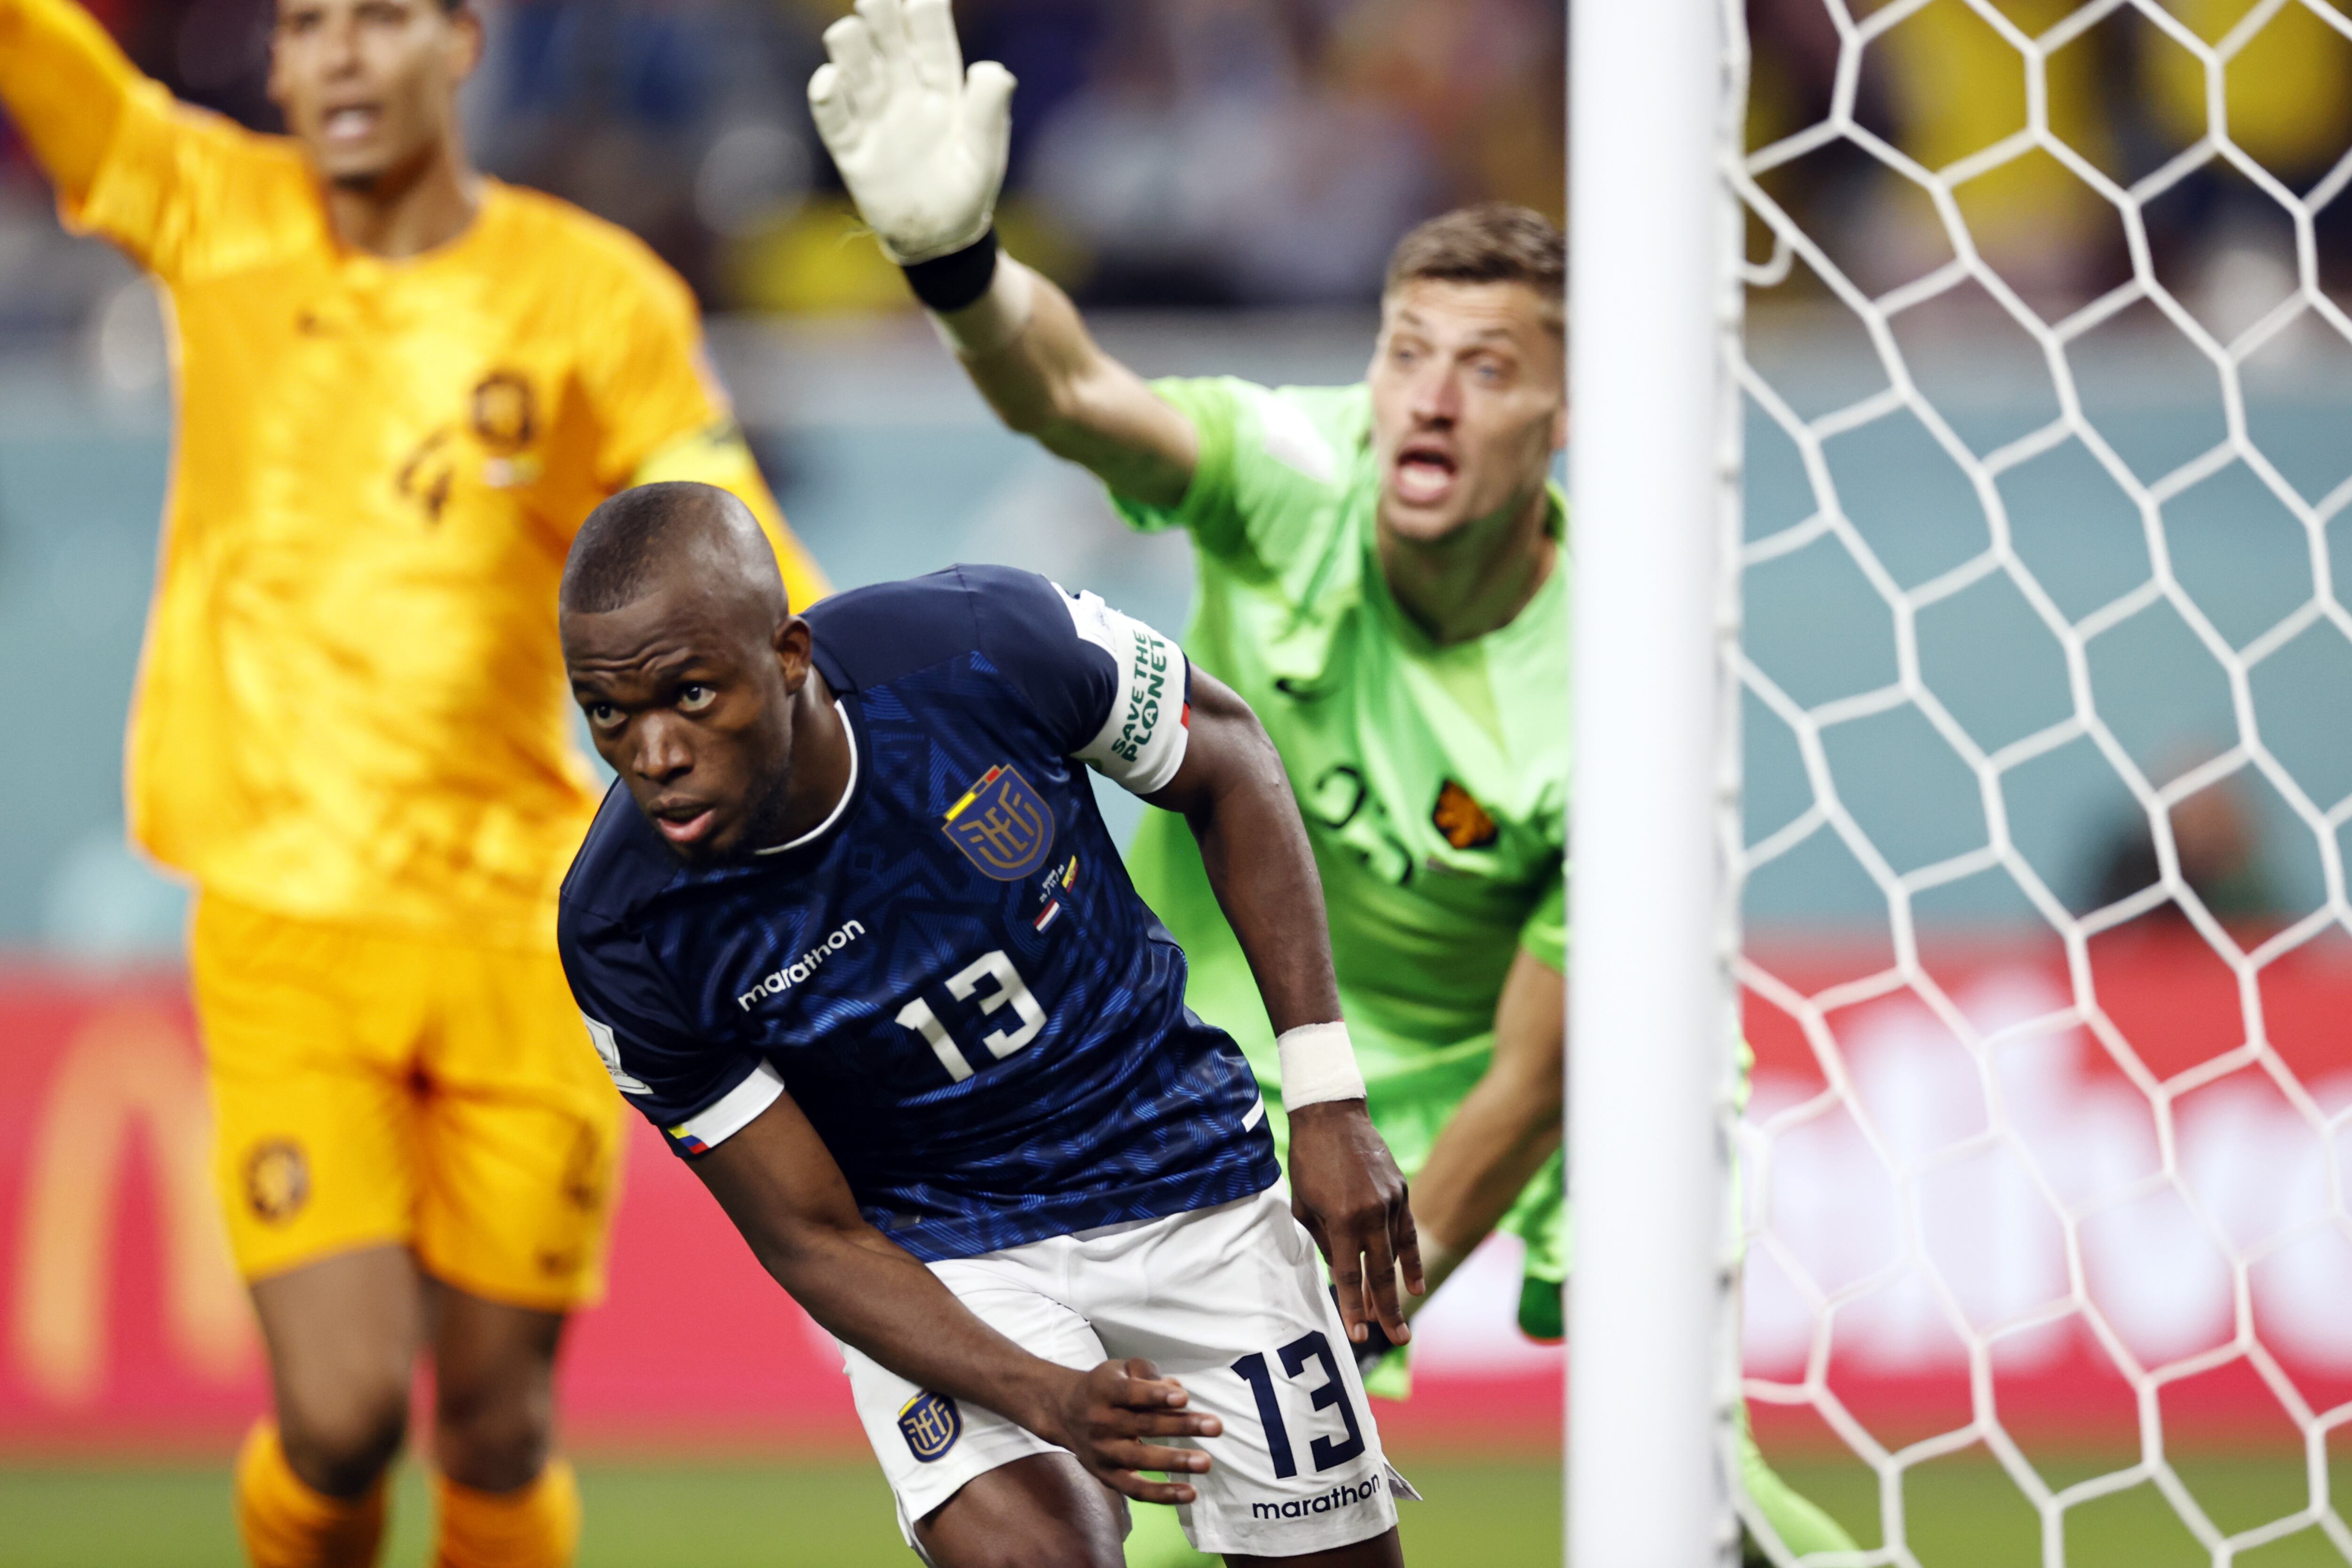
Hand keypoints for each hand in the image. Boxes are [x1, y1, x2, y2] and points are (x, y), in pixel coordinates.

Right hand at [808, 0, 1014, 263]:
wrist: (938, 238)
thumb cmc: (967, 191)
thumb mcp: (985, 157)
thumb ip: (989, 114)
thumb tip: (994, 70)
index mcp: (942, 87)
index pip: (932, 40)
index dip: (925, 16)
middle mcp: (904, 92)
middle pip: (888, 44)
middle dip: (881, 18)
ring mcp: (875, 116)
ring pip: (857, 71)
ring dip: (851, 51)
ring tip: (849, 32)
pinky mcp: (851, 147)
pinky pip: (834, 117)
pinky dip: (828, 98)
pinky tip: (829, 80)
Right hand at [1039, 1358, 1221, 1504]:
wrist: (1064, 1411)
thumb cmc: (1105, 1387)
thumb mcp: (1121, 1369)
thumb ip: (1148, 1374)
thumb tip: (1177, 1392)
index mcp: (1104, 1390)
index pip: (1130, 1393)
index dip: (1156, 1395)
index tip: (1183, 1397)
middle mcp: (1100, 1421)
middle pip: (1143, 1425)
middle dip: (1181, 1426)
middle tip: (1215, 1426)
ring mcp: (1102, 1451)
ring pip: (1140, 1458)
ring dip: (1175, 1460)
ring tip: (1205, 1462)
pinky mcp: (1106, 1475)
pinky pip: (1134, 1489)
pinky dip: (1161, 1495)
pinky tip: (1189, 1493)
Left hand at [1287, 1100, 1422, 1347]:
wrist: (1332, 1115)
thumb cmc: (1309, 1161)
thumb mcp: (1304, 1205)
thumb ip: (1324, 1240)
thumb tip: (1342, 1269)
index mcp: (1342, 1219)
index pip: (1350, 1275)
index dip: (1354, 1307)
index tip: (1359, 1334)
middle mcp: (1372, 1213)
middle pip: (1380, 1273)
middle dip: (1387, 1310)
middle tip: (1397, 1340)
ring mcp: (1391, 1202)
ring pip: (1396, 1255)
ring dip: (1397, 1289)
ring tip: (1400, 1321)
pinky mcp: (1401, 1191)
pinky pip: (1407, 1232)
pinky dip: (1410, 1259)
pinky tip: (1415, 1283)